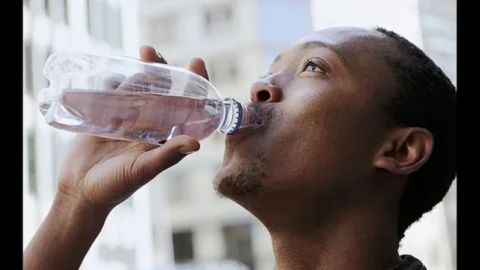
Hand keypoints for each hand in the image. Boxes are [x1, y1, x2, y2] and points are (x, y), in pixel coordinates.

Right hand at [56, 46, 209, 211]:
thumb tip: (196, 143)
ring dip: (139, 71)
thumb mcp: (144, 170)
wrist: (80, 191)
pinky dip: (112, 82)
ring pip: (137, 89)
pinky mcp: (105, 117)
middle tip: (153, 52)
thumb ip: (167, 155)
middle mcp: (150, 125)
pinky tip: (113, 73)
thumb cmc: (116, 186)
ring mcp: (127, 119)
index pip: (186, 107)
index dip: (194, 86)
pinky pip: (111, 94)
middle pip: (161, 91)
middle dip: (162, 70)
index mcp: (165, 137)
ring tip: (141, 54)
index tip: (196, 62)